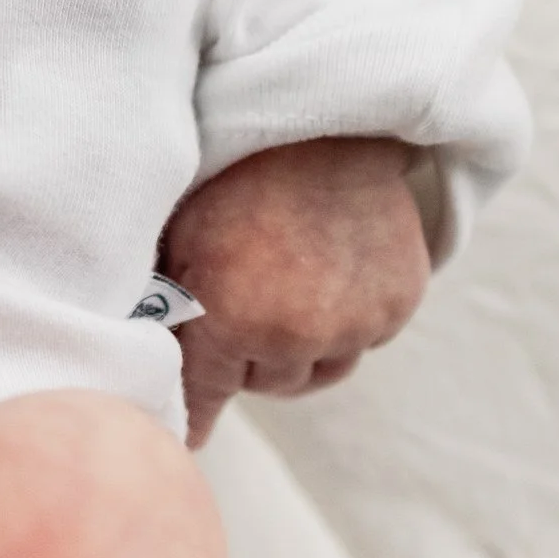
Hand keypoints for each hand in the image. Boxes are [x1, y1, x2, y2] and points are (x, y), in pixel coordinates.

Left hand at [161, 134, 429, 449]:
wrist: (318, 119)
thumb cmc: (230, 174)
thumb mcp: (178, 245)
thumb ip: (163, 321)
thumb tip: (158, 402)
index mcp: (231, 320)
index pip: (207, 396)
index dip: (196, 410)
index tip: (186, 438)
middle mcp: (299, 333)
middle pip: (270, 383)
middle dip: (252, 352)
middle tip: (244, 294)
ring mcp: (358, 321)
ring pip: (322, 367)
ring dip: (303, 342)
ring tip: (288, 277)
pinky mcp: (400, 302)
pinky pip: (366, 337)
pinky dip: (348, 316)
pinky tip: (329, 263)